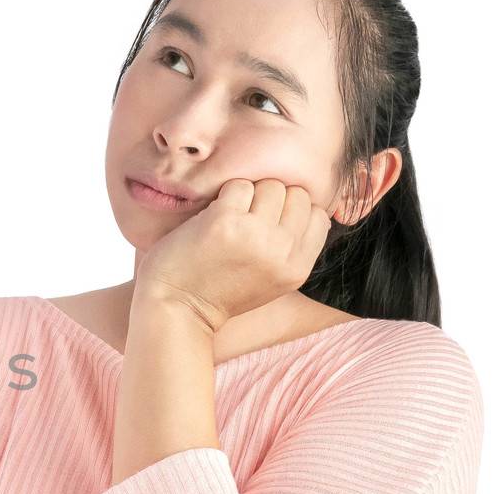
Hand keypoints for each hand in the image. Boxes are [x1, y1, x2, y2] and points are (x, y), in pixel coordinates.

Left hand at [133, 178, 333, 332]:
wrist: (176, 308)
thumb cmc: (219, 291)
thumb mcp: (272, 281)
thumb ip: (293, 249)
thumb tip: (311, 207)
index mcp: (297, 268)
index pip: (318, 215)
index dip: (294, 210)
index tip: (270, 221)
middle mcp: (282, 251)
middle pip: (296, 195)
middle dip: (272, 199)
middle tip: (247, 218)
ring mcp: (254, 234)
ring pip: (270, 185)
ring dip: (249, 195)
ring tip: (230, 218)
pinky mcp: (224, 221)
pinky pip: (238, 185)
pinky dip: (225, 195)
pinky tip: (213, 217)